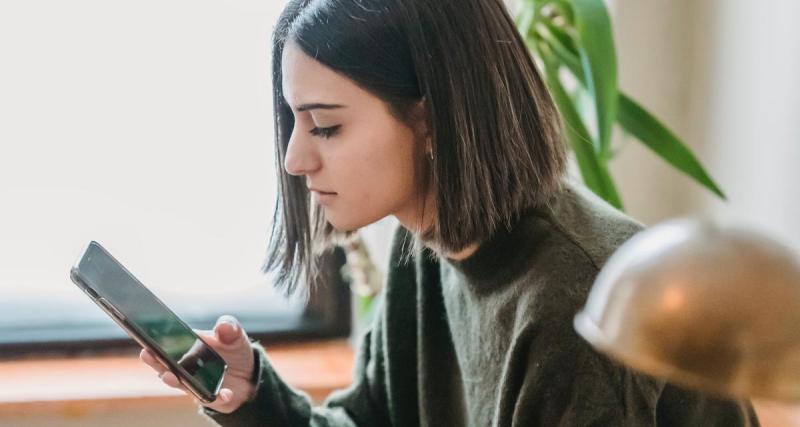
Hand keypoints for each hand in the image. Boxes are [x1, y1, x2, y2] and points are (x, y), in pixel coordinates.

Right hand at [139, 315, 256, 413]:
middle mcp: (187, 368)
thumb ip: (229, 327)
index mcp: (189, 348)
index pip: (169, 346)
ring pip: (181, 384)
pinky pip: (211, 399)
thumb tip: (222, 326)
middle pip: (166, 366)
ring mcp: (195, 384)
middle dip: (156, 361)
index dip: (157, 343)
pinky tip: (225, 393)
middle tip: (147, 354)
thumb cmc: (233, 350)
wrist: (249, 372)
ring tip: (170, 376)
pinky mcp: (211, 398)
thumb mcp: (234, 335)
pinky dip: (217, 397)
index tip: (148, 339)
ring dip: (174, 381)